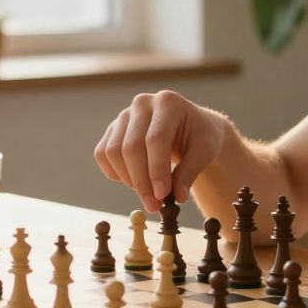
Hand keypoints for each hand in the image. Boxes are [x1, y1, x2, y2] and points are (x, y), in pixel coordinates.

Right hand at [93, 90, 228, 211]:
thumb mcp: (204, 152)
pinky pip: (103, 154)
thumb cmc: (200, 137)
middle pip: (131, 147)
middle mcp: (143, 103)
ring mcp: (125, 114)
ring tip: (148, 194)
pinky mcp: (113, 128)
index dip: (157, 170)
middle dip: (141, 181)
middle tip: (153, 205)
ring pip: (113, 152)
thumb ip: (190, 172)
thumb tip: (176, 197)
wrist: (191, 127)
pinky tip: (134, 182)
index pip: (156, 139)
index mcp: (169, 103)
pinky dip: (115, 173)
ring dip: (128, 180)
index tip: (162, 196)